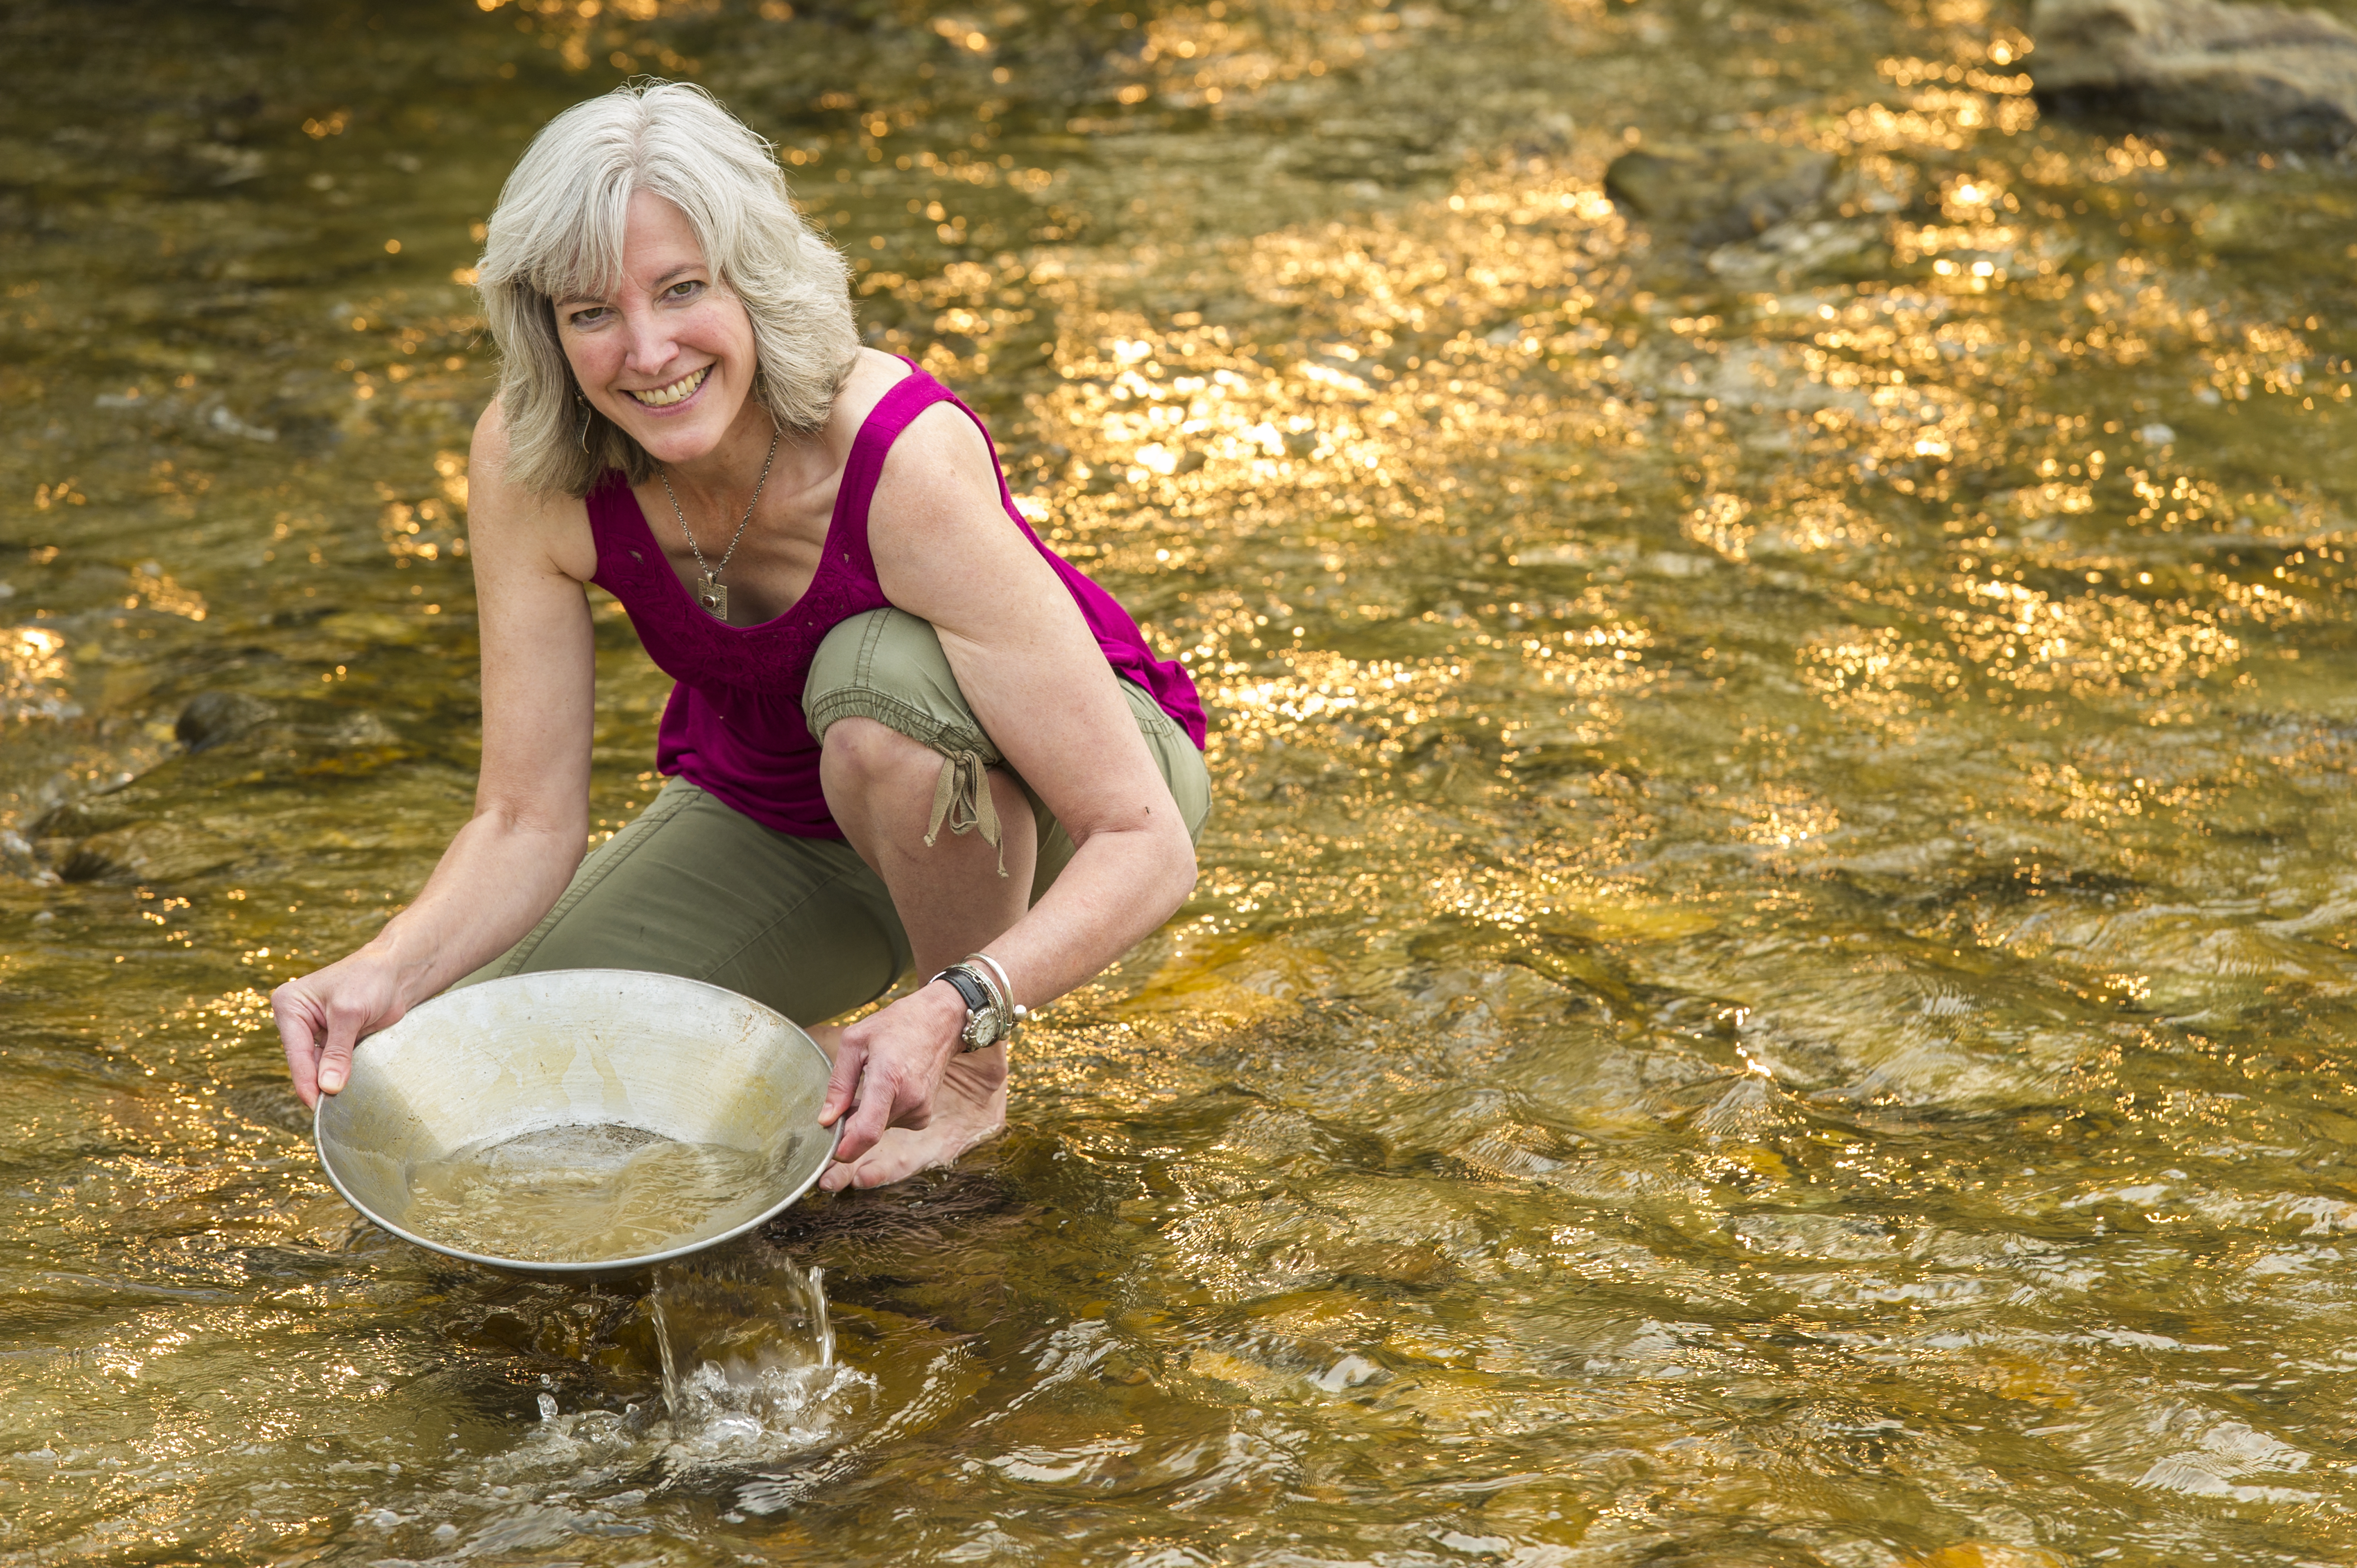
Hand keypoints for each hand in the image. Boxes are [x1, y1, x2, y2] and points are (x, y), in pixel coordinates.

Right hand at [271, 947, 411, 1108]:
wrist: (398, 971)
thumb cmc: (370, 978)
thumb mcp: (350, 1014)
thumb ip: (338, 1052)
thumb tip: (328, 1087)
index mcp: (290, 1006)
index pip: (296, 1052)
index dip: (306, 1081)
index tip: (316, 1105)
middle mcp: (298, 1020)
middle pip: (305, 1062)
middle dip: (319, 1083)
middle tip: (333, 1109)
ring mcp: (317, 1031)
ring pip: (321, 1066)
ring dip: (333, 1081)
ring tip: (345, 1100)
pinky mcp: (337, 1038)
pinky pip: (337, 1063)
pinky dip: (345, 1074)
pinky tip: (353, 1088)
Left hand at [818, 980, 968, 1174]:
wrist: (940, 1021)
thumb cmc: (896, 1025)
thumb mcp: (855, 1041)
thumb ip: (839, 1083)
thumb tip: (826, 1119)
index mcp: (888, 1078)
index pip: (867, 1131)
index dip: (845, 1148)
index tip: (829, 1150)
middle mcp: (909, 1098)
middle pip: (869, 1132)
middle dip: (850, 1125)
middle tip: (847, 1098)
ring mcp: (921, 1108)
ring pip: (880, 1129)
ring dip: (867, 1117)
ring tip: (873, 1084)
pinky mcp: (925, 1114)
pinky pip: (893, 1124)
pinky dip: (884, 1114)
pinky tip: (890, 1088)